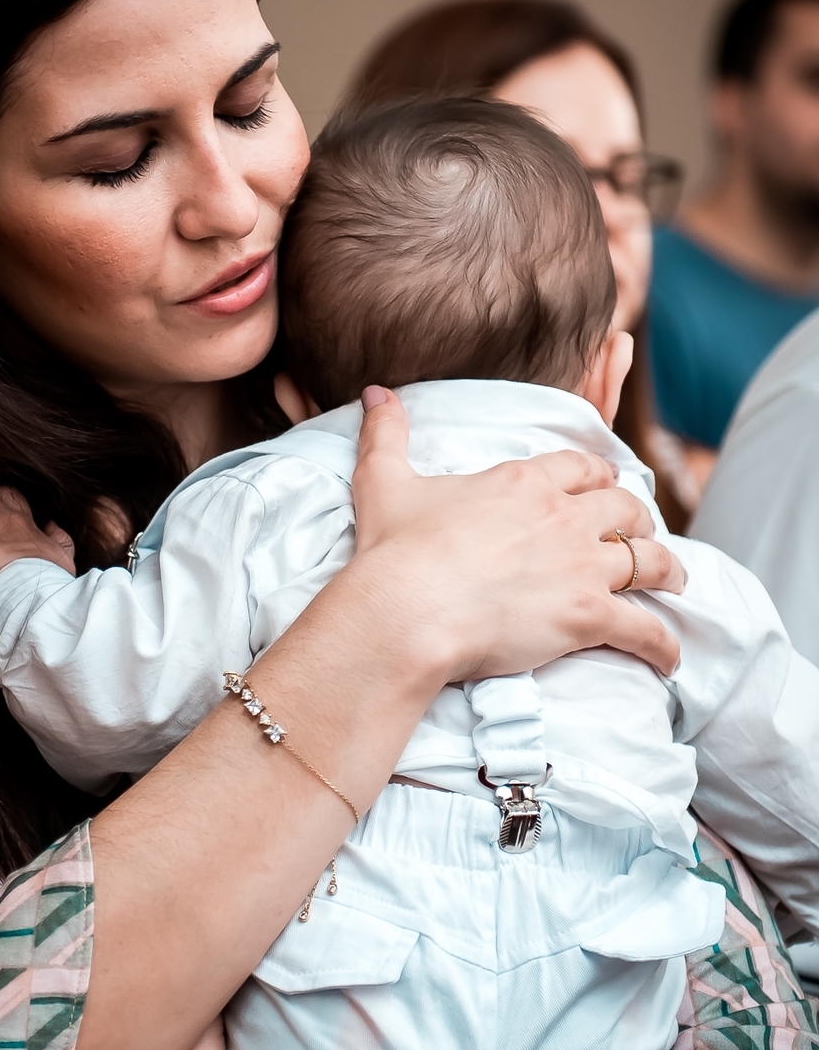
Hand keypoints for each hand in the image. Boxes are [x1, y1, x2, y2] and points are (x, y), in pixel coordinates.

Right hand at [351, 387, 685, 681]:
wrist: (407, 609)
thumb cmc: (393, 549)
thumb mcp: (384, 481)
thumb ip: (385, 434)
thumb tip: (374, 392)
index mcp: (521, 482)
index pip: (581, 468)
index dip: (598, 477)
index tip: (605, 486)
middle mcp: (561, 516)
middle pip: (624, 509)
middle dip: (638, 520)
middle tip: (642, 534)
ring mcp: (579, 566)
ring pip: (648, 561)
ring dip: (668, 570)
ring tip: (676, 581)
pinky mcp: (587, 615)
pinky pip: (644, 629)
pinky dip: (661, 644)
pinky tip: (668, 657)